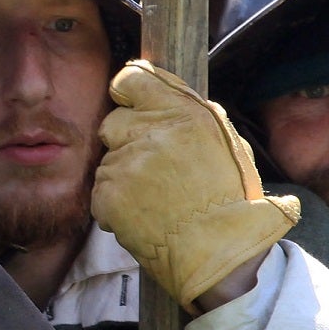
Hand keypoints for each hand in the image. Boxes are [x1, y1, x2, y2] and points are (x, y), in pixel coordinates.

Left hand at [95, 61, 298, 310]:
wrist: (217, 250)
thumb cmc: (227, 197)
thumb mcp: (224, 140)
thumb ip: (186, 113)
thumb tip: (154, 92)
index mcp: (183, 113)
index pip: (132, 79)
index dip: (128, 92)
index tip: (131, 104)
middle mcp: (150, 133)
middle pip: (112, 122)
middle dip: (126, 139)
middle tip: (152, 165)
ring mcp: (124, 165)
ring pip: (107, 160)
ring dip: (123, 174)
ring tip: (156, 196)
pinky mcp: (107, 195)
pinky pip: (101, 190)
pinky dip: (115, 201)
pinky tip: (144, 212)